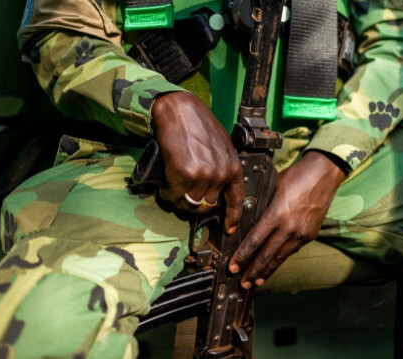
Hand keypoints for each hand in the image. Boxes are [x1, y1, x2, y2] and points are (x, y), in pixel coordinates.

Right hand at [151, 92, 243, 232]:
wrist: (180, 111)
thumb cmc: (199, 125)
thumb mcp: (222, 146)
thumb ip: (223, 167)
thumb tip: (218, 189)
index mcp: (233, 167)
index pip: (236, 200)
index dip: (232, 217)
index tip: (229, 227)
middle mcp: (220, 174)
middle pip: (207, 205)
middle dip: (195, 202)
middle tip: (184, 193)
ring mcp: (202, 175)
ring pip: (189, 203)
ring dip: (179, 198)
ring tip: (174, 186)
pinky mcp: (183, 174)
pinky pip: (173, 196)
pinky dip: (167, 193)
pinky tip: (165, 183)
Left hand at [228, 151, 345, 288]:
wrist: (324, 173)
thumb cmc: (296, 176)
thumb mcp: (272, 188)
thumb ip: (262, 207)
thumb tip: (248, 220)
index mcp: (277, 214)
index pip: (255, 241)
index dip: (242, 256)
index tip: (233, 266)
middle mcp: (290, 227)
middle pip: (267, 255)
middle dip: (252, 271)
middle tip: (242, 282)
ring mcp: (301, 233)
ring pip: (280, 257)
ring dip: (266, 271)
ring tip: (256, 281)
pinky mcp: (310, 235)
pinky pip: (291, 250)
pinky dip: (280, 260)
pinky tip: (273, 266)